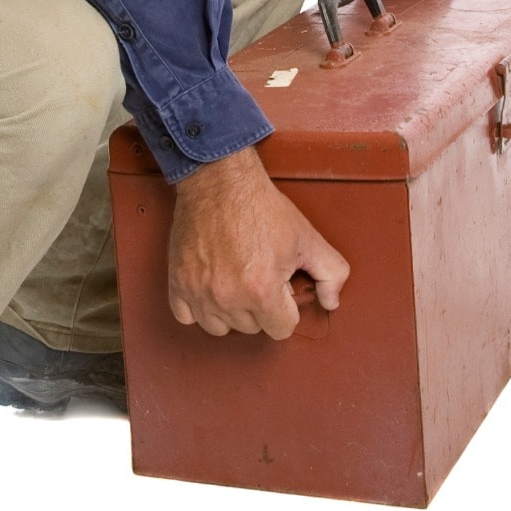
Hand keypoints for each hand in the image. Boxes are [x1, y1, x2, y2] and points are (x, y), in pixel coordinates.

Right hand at [167, 147, 350, 338]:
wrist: (221, 181)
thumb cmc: (262, 207)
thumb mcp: (308, 237)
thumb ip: (332, 273)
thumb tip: (331, 301)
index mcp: (262, 290)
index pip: (281, 329)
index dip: (287, 306)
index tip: (281, 285)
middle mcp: (227, 297)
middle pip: (252, 328)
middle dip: (261, 307)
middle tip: (260, 274)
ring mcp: (198, 291)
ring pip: (220, 327)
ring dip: (231, 311)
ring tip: (237, 281)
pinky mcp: (178, 282)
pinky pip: (186, 316)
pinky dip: (199, 307)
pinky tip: (212, 288)